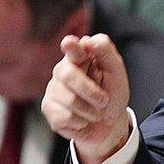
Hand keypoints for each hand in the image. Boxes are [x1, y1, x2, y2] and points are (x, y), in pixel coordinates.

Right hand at [41, 34, 130, 163]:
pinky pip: (65, 116)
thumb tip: (89, 40)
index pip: (72, 48)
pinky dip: (81, 121)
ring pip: (69, 100)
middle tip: (104, 100)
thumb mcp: (116, 73)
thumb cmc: (112, 94)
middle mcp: (62, 70)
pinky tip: (83, 119)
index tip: (69, 42)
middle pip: (68, 75)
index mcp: (80, 57)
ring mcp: (53, 88)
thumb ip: (105, 54)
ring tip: (95, 111)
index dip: (71, 46)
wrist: (109, 123)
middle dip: (90, 91)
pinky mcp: (48, 107)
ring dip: (91, 110)